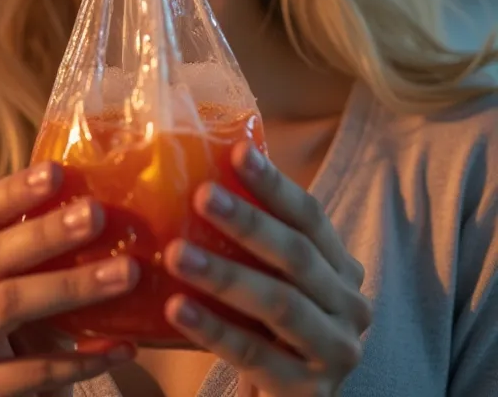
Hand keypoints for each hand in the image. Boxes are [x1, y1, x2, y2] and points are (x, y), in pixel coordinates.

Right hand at [0, 163, 138, 396]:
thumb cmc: (35, 334)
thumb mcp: (37, 285)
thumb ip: (57, 250)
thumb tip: (118, 193)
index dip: (15, 190)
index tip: (57, 170)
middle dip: (48, 232)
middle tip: (98, 213)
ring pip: (9, 305)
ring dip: (73, 286)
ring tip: (127, 272)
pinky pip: (34, 371)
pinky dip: (83, 358)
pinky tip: (125, 347)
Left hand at [162, 143, 371, 395]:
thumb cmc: (269, 330)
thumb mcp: (272, 280)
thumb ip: (254, 240)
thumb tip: (200, 172)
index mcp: (341, 268)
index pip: (311, 217)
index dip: (275, 184)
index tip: (237, 151)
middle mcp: (349, 306)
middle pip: (297, 256)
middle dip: (248, 222)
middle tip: (202, 195)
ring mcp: (335, 352)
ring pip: (279, 304)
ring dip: (224, 275)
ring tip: (175, 253)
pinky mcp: (308, 394)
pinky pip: (255, 354)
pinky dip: (214, 329)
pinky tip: (177, 308)